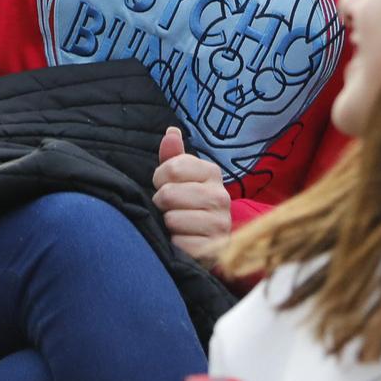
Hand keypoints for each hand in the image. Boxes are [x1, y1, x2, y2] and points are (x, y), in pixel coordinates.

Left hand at [153, 126, 230, 262]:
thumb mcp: (182, 178)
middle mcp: (220, 196)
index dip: (159, 179)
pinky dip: (176, 245)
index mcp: (211, 172)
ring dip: (168, 226)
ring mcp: (220, 223)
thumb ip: (174, 155)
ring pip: (172, 219)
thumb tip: (171, 131)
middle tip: (173, 209)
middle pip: (168, 194)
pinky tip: (185, 242)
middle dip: (162, 204)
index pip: (170, 167)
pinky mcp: (214, 248)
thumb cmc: (191, 205)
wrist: (212, 242)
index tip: (166, 186)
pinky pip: (179, 244)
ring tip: (180, 226)